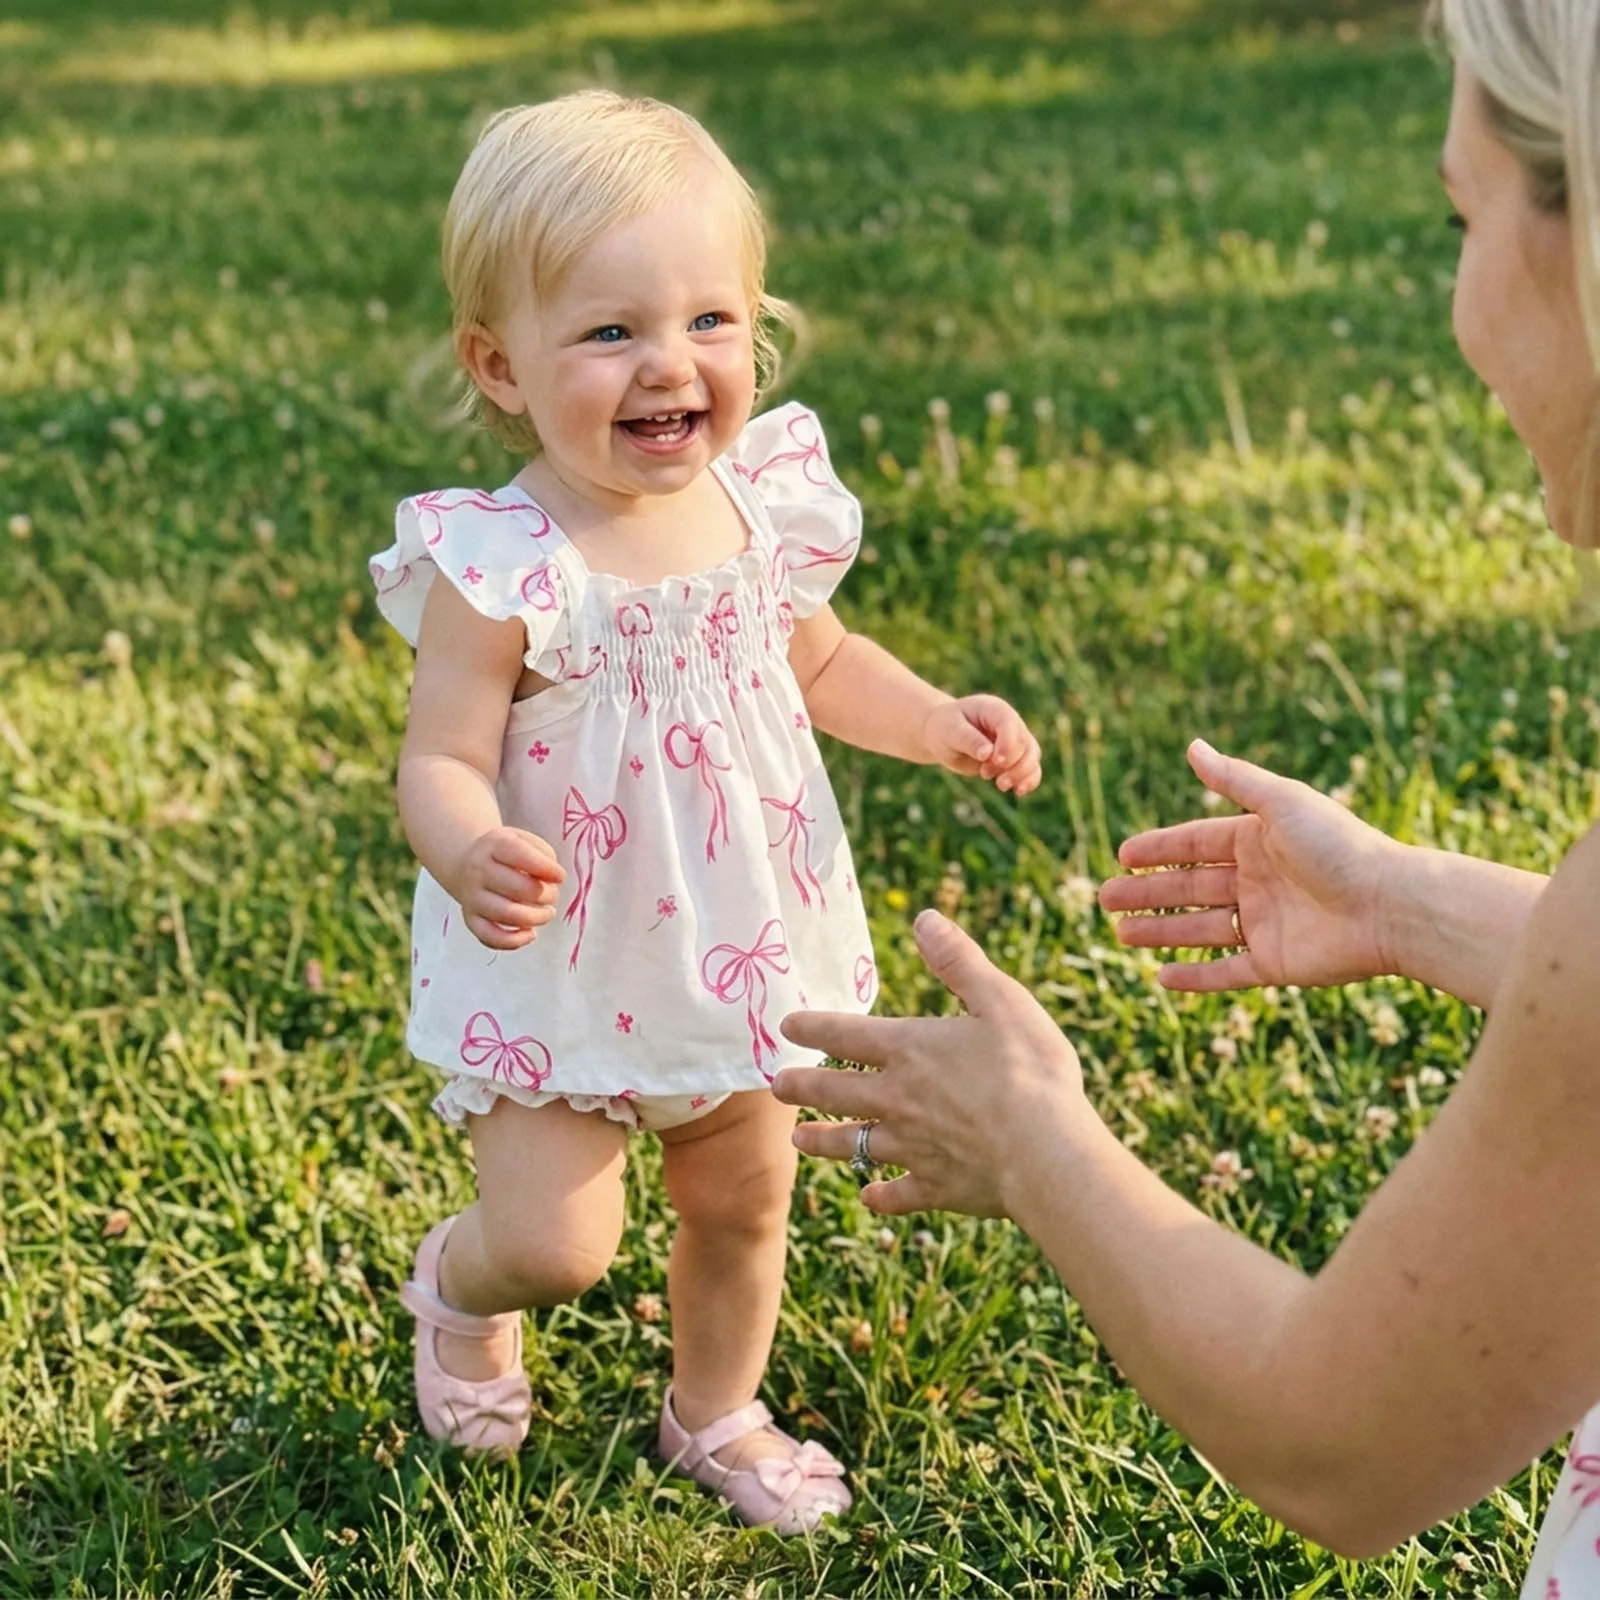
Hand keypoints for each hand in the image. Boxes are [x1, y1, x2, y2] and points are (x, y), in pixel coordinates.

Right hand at [448, 826, 564, 950]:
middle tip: (553, 894)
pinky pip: (490, 937)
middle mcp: (480, 870)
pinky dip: (514, 941)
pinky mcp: (471, 918)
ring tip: (547, 913)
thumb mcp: (524, 839)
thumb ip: (543, 856)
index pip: (522, 856)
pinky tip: (530, 933)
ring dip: (537, 918)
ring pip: (508, 915)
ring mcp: (473, 897)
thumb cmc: (505, 853)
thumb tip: (554, 881)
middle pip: (519, 889)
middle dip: (546, 895)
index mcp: (495, 845)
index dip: (548, 869)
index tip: (560, 876)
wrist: (464, 860)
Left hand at [774, 910, 1083, 1216]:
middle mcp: (898, 1099)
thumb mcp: (1001, 1001)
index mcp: (910, 1050)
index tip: (786, 1025)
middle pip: (834, 1091)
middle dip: (801, 1086)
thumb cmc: (1030, 1071)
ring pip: (853, 1145)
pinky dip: (880, 1196)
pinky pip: (896, 1195)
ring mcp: (912, 1148)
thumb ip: (959, 962)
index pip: (846, 1034)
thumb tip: (924, 919)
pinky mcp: (934, 1188)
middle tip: (776, 1085)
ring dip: (824, 1141)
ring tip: (798, 1140)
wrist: (1046, 1154)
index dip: (812, 1026)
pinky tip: (871, 1198)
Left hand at [923, 695, 1041, 794]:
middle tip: (984, 774)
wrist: (943, 735)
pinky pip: (1031, 770)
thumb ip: (968, 740)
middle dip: (1010, 764)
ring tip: (1000, 785)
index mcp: (994, 710)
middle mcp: (1010, 724)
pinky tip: (1018, 791)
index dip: (1007, 743)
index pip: (1010, 723)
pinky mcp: (1015, 759)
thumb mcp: (950, 730)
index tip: (996, 761)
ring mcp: (1015, 741)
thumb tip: (987, 754)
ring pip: (1032, 758)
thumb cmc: (945, 727)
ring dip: (1021, 775)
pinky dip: (1029, 781)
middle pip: (1024, 744)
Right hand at [1099, 739, 1403, 991]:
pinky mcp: (1276, 964)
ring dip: (1160, 931)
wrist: (1391, 906)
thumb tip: (1192, 746)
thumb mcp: (1282, 803)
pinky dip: (1195, 976)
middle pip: (1190, 887)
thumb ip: (1233, 780)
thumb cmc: (1339, 847)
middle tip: (1104, 898)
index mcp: (1258, 841)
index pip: (1196, 845)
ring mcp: (1266, 924)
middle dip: (1147, 893)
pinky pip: (1226, 971)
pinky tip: (1161, 976)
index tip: (1122, 856)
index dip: (1158, 850)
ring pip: (1200, 928)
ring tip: (1121, 933)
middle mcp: (1259, 882)